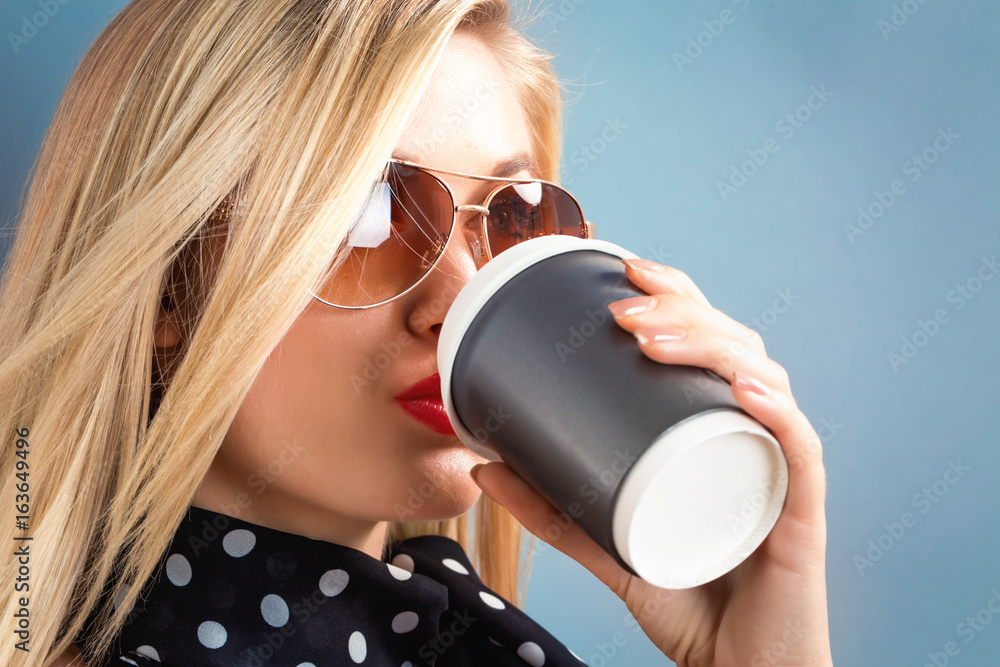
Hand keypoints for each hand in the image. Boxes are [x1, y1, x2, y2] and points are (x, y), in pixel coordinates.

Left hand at [469, 257, 832, 666]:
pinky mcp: (799, 514)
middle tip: (623, 306)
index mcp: (715, 428)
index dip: (674, 296)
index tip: (621, 270)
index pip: (706, 342)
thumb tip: (483, 462)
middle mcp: (753, 434)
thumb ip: (550, 507)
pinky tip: (745, 388)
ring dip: (710, 346)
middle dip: (681, 310)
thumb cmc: (686, 596)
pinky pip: (800, 451)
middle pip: (734, 346)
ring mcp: (778, 468)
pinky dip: (776, 413)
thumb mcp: (605, 541)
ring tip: (651, 337)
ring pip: (765, 381)